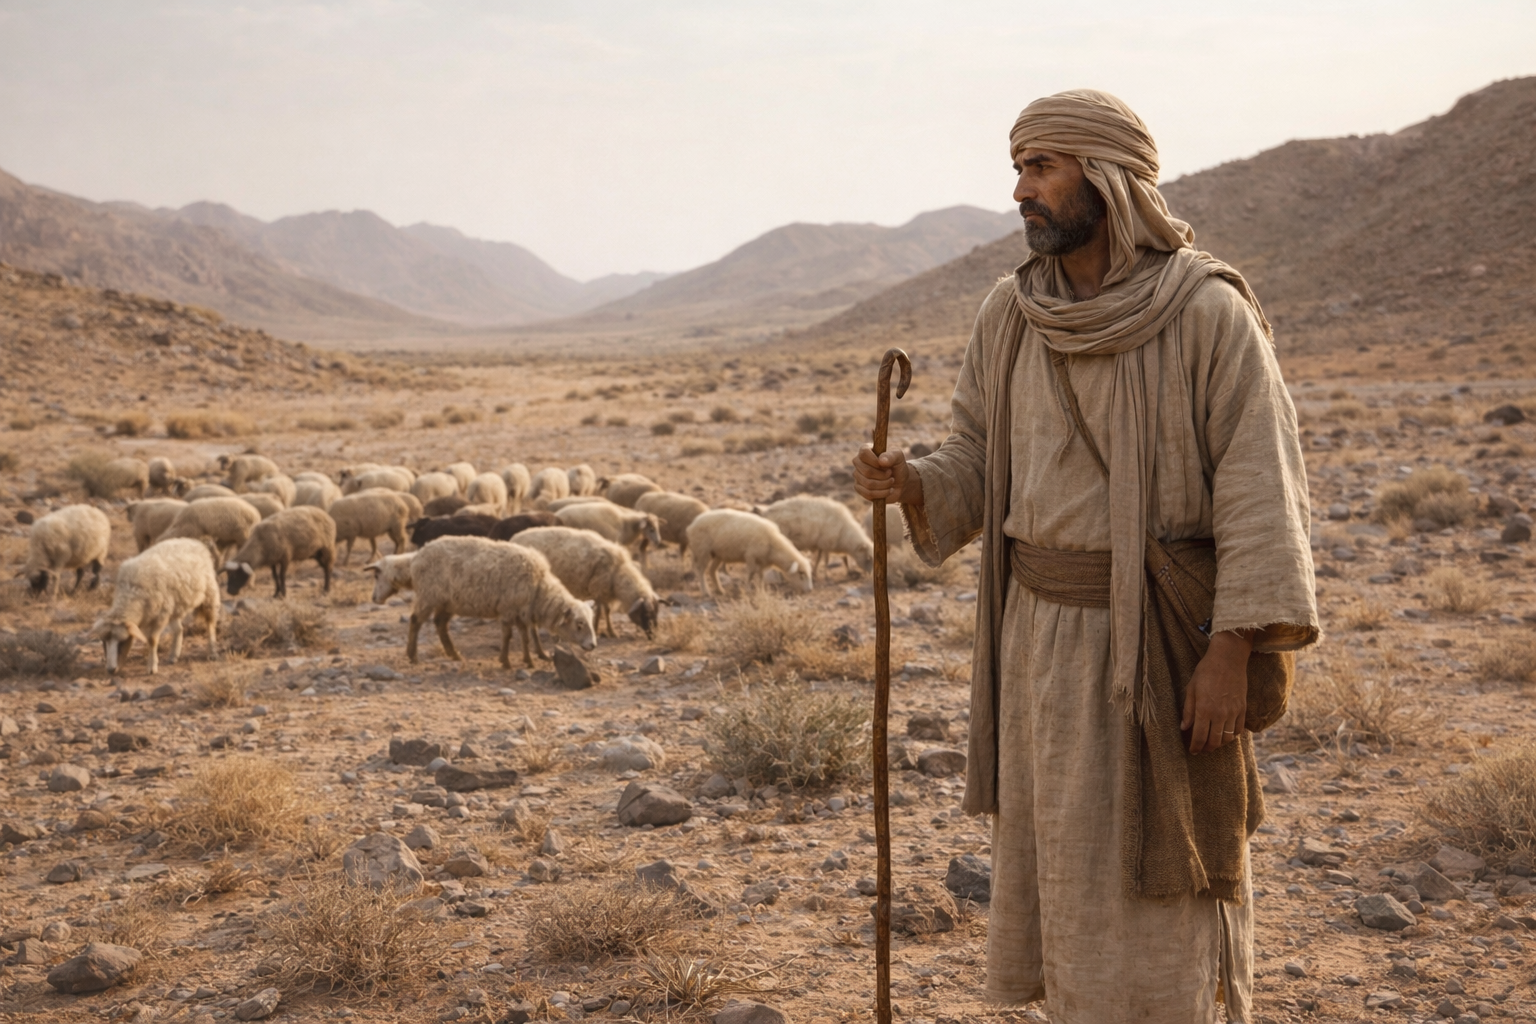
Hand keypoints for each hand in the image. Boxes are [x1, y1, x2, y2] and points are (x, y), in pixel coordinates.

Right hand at [853, 444, 922, 506]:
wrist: (900, 482)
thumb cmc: (897, 466)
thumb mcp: (899, 457)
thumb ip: (892, 455)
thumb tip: (881, 461)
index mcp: (865, 450)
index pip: (864, 453)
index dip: (876, 461)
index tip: (887, 466)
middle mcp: (858, 462)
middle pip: (867, 471)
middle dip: (883, 475)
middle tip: (890, 474)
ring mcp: (857, 476)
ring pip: (869, 484)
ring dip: (885, 484)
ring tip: (891, 481)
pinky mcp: (859, 488)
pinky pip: (868, 493)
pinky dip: (882, 493)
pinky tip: (888, 490)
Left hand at [1181, 630, 1250, 753]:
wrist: (1228, 658)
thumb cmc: (1206, 671)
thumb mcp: (1191, 689)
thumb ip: (1188, 710)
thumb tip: (1184, 727)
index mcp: (1204, 709)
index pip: (1199, 736)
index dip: (1195, 747)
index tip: (1192, 751)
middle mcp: (1219, 714)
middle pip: (1214, 741)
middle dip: (1206, 748)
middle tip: (1201, 750)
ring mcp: (1233, 712)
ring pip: (1227, 738)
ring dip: (1219, 744)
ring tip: (1212, 744)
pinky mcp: (1243, 709)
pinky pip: (1238, 730)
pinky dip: (1232, 736)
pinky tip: (1226, 735)